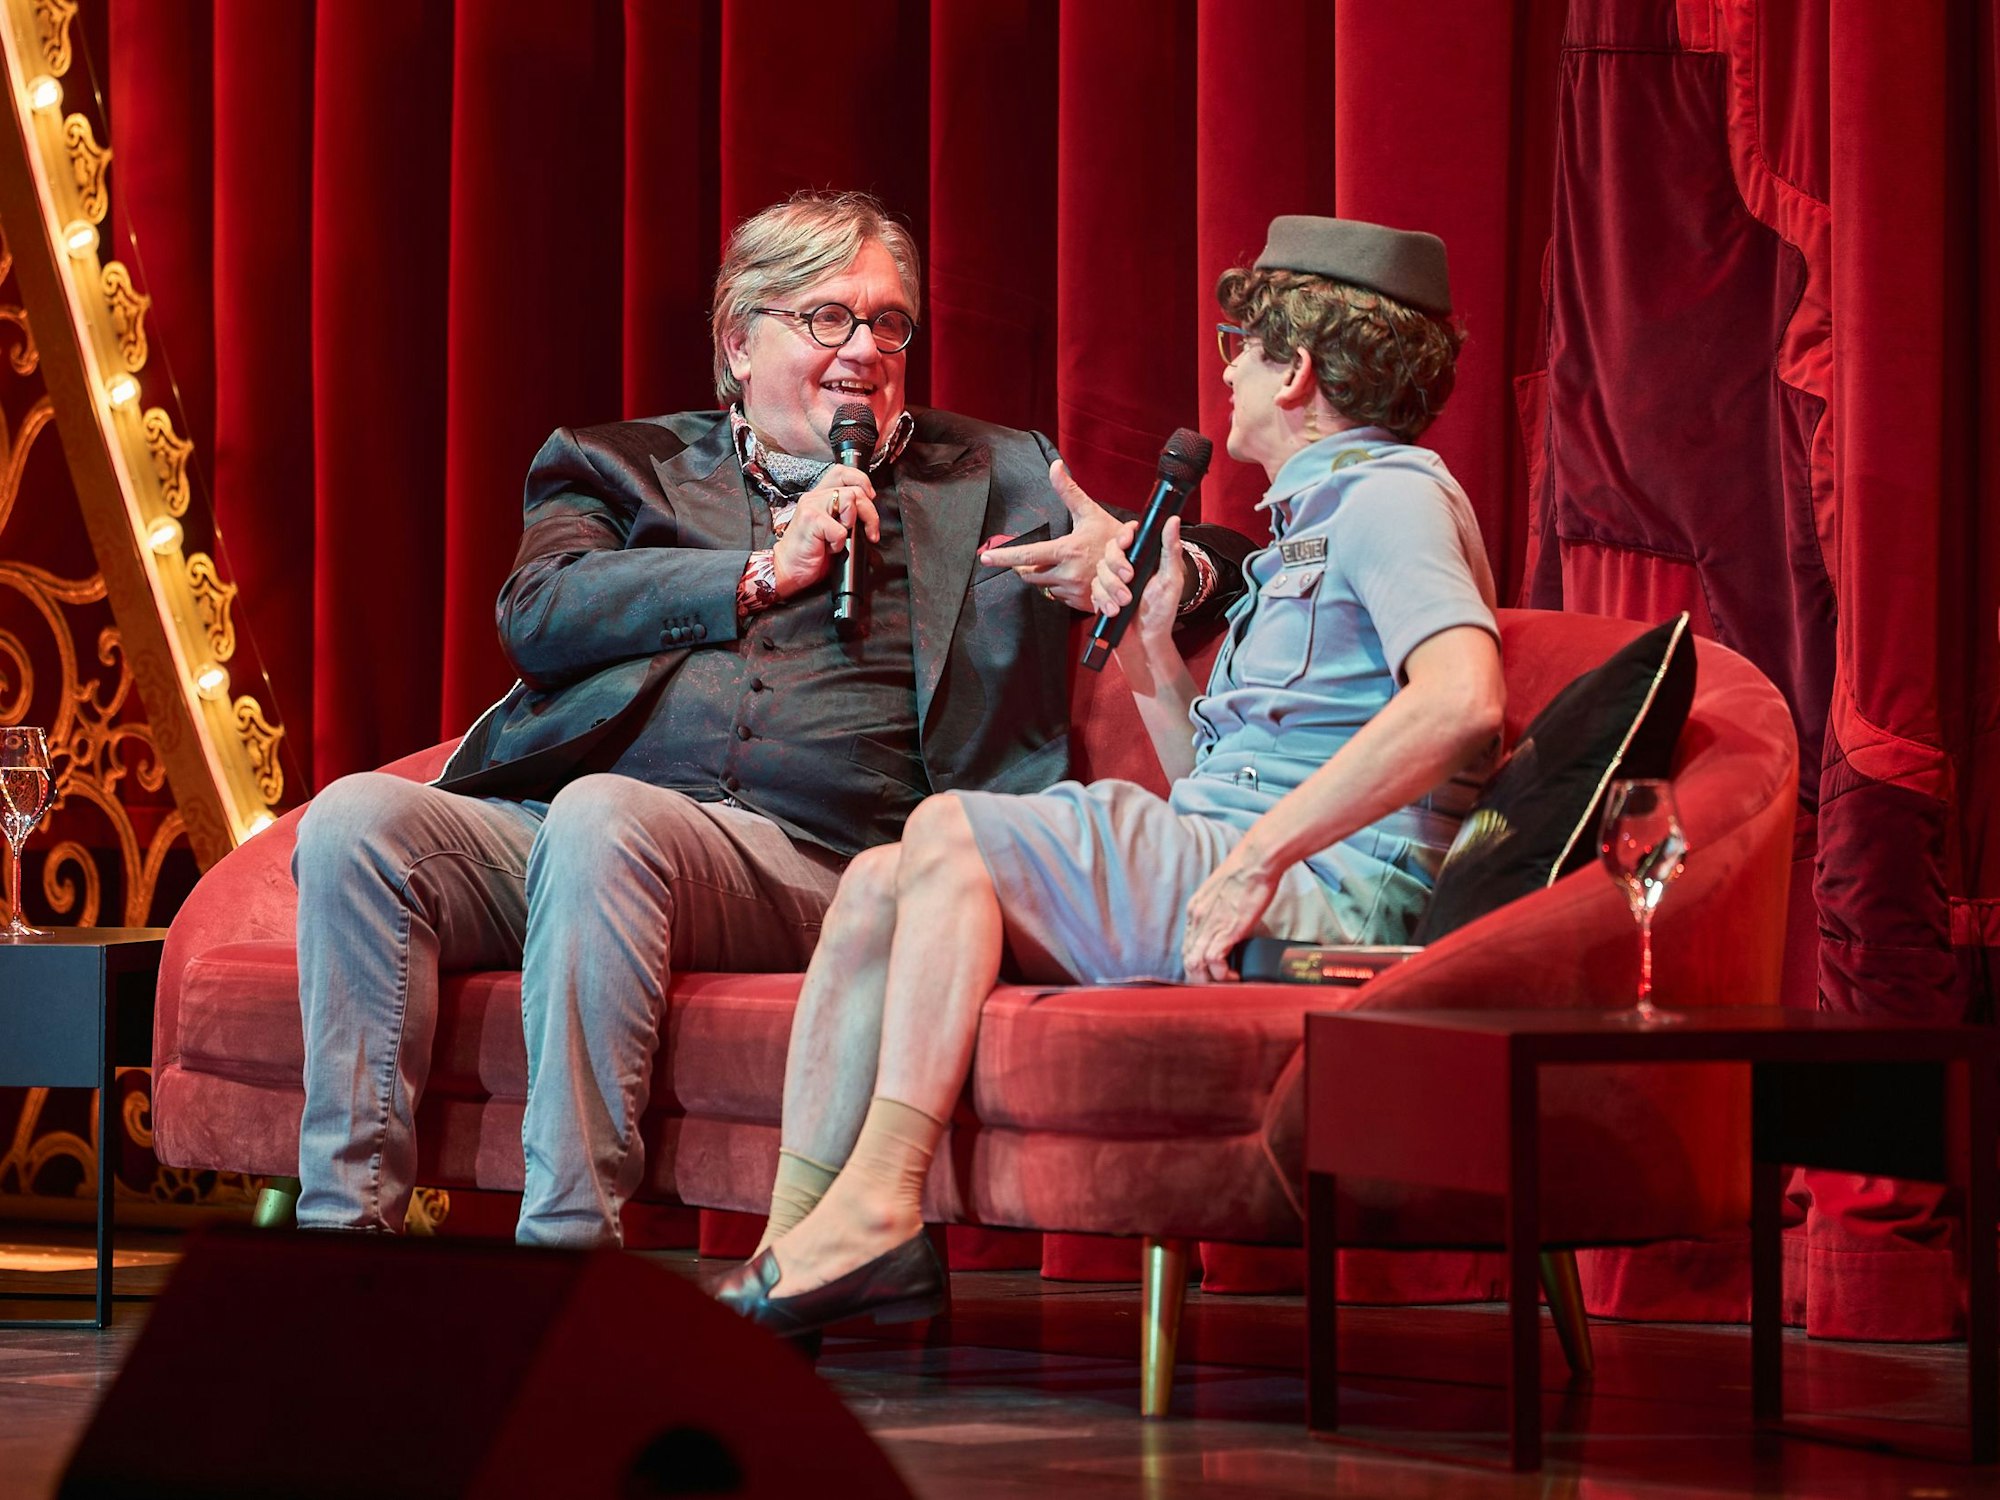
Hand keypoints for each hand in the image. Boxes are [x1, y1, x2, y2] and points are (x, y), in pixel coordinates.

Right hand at [772, 463, 879, 598]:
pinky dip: (839, 543)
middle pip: (855, 489)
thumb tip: (869, 515)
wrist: (787, 569)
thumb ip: (845, 515)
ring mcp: (812, 507)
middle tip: (870, 531)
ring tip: (842, 537)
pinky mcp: (811, 521)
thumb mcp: (830, 528)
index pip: (843, 472)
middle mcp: (815, 498)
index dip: (862, 481)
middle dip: (870, 513)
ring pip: (850, 500)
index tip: (870, 499)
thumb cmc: (809, 552)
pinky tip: (829, 548)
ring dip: (853, 523)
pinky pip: (840, 529)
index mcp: (820, 497)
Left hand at [977, 459, 1119, 610]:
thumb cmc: (1113, 536)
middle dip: (1029, 567)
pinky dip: (1061, 588)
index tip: (985, 558)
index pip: (1027, 557)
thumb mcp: (1090, 512)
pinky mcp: (1082, 605)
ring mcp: (1075, 592)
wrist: (1141, 566)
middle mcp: (1068, 575)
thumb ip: (1069, 491)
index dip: (1004, 558)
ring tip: (1065, 564)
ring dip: (1047, 577)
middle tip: (1037, 557)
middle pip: (1031, 575)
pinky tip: (1075, 577)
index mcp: (1066, 551)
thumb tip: (1055, 466)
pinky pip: (1059, 598)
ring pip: (1045, 587)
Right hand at [1091, 515, 1185, 647]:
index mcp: (1144, 558)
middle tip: (1129, 579)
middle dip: (1116, 566)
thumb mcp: (1171, 578)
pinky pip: (1094, 589)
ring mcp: (1112, 581)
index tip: (1126, 543)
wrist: (1144, 641)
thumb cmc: (1161, 612)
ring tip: (1124, 603)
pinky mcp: (1101, 595)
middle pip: (1110, 551)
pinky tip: (1113, 610)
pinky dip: (1103, 600)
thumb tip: (1173, 521)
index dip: (1124, 536)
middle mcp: (1127, 566)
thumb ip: (1170, 549)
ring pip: (1100, 571)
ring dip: (1111, 588)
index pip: (1129, 535)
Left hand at [1181, 840, 1282, 982]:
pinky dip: (1224, 975)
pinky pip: (1214, 963)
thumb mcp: (1223, 892)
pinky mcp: (1225, 931)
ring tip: (1227, 982)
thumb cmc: (1246, 872)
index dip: (1198, 964)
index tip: (1211, 972)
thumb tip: (1230, 923)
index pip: (1187, 946)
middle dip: (1201, 978)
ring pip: (1195, 965)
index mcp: (1195, 910)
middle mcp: (1197, 919)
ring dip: (1210, 980)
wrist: (1255, 861)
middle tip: (1219, 984)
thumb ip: (1220, 909)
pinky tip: (1236, 976)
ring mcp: (1209, 925)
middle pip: (1187, 960)